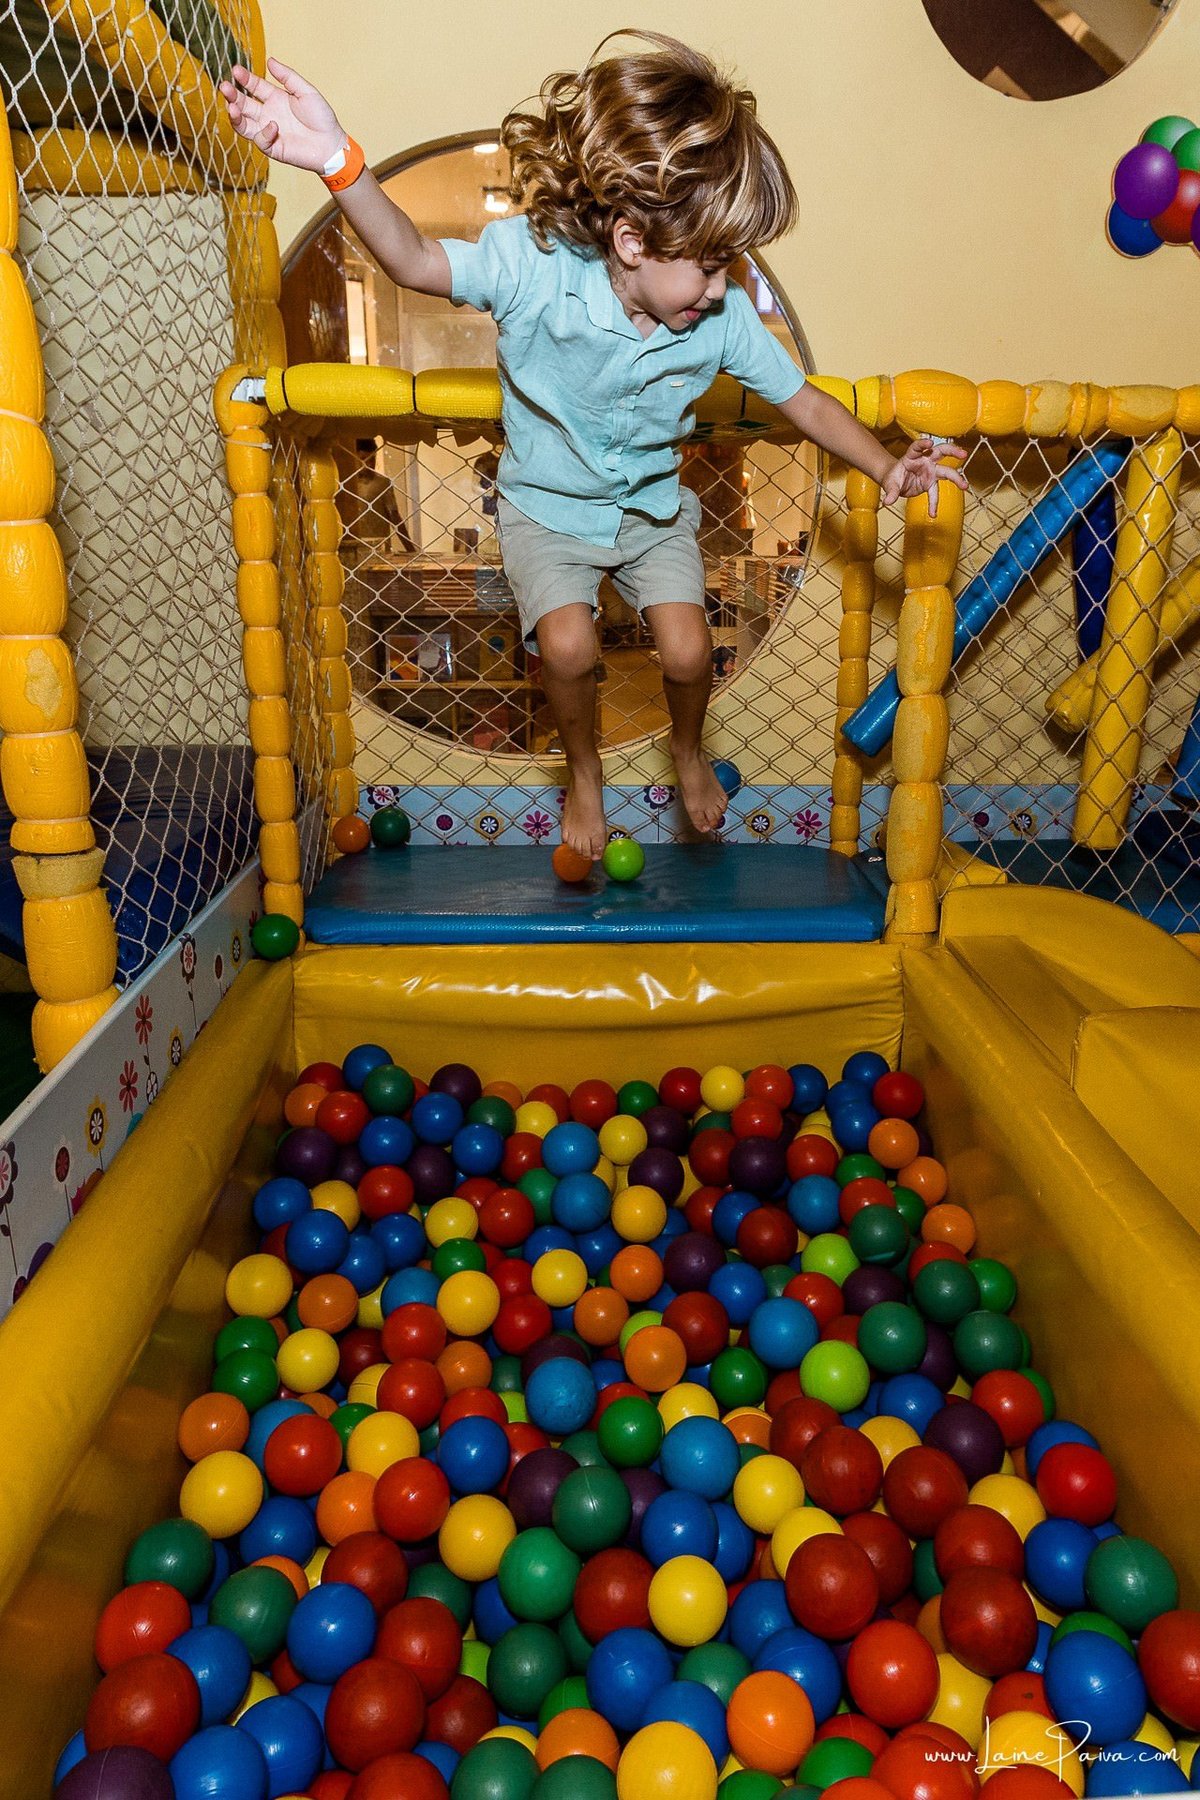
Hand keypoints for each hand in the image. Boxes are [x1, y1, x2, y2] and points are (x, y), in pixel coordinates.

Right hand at [219, 57, 346, 171]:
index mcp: (275, 98)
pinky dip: (264, 132)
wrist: (331, 144)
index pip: (253, 86)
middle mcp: (268, 113)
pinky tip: (274, 126)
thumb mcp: (305, 91)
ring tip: (231, 106)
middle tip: (225, 87)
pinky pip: (260, 139)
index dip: (244, 78)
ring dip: (235, 115)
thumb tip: (270, 60)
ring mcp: (268, 131)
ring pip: (243, 123)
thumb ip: (287, 77)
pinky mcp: (272, 148)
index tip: (236, 70)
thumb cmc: (322, 117)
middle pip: (243, 104)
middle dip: (232, 95)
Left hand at [881, 438, 968, 519]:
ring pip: (946, 470)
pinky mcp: (930, 482)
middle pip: (941, 451)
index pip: (917, 447)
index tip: (930, 443)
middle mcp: (924, 460)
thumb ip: (890, 492)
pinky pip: (934, 493)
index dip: (923, 444)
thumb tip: (887, 502)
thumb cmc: (893, 477)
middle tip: (963, 454)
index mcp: (912, 456)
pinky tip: (933, 513)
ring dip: (956, 477)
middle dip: (952, 451)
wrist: (895, 482)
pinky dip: (933, 503)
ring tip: (964, 486)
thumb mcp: (889, 483)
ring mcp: (930, 471)